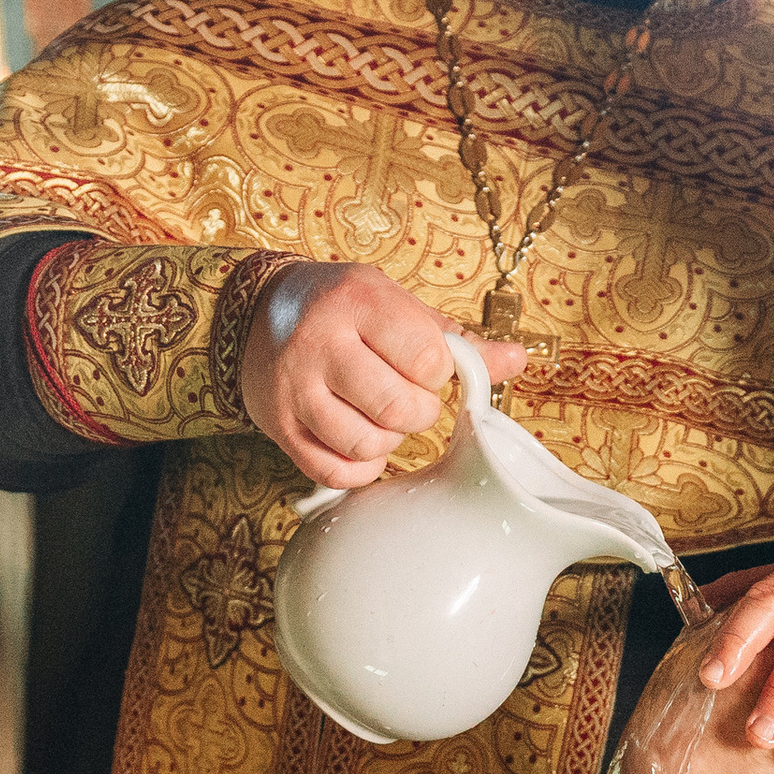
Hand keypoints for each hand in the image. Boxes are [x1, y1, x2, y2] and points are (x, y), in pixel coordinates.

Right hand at [242, 261, 524, 488]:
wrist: (257, 313)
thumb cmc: (343, 310)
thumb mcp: (398, 306)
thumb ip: (456, 340)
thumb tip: (516, 359)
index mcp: (359, 301)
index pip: (428, 360)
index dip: (439, 375)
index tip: (426, 369)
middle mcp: (321, 342)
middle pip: (399, 409)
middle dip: (419, 413)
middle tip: (408, 398)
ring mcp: (294, 387)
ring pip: (366, 444)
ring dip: (389, 442)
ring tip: (381, 418)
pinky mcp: (277, 425)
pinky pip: (333, 471)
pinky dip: (360, 469)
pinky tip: (361, 444)